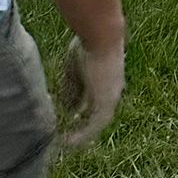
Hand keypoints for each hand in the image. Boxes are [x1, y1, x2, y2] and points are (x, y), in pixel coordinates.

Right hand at [55, 37, 125, 151]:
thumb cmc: (87, 43)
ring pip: (96, 124)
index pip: (95, 100)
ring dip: (81, 135)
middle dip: (83, 125)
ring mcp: (111, 98)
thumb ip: (72, 89)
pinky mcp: (106, 104)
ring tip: (65, 143)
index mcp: (107, 80)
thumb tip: (70, 110)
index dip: (81, 109)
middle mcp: (113, 91)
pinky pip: (93, 127)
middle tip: (67, 136)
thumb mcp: (75, 69)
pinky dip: (80, 136)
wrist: (101, 34)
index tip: (69, 116)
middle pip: (98, 114)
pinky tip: (66, 141)